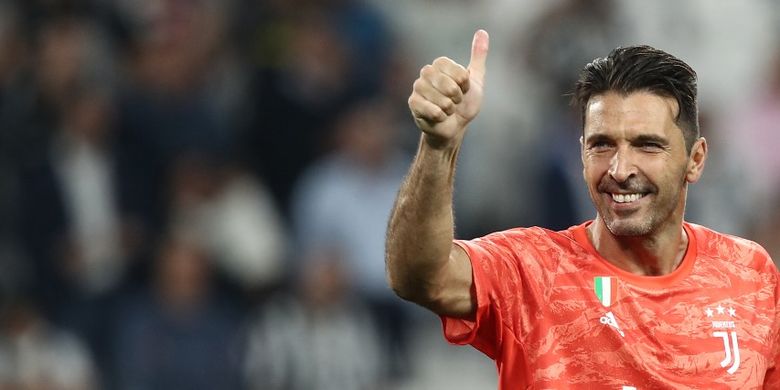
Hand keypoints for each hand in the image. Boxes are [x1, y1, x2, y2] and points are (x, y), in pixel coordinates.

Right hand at [408, 30, 488, 149]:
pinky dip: (441, 117)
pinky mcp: (413, 103)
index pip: (459, 73)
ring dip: (450, 109)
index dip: (465, 85)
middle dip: (458, 98)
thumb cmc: (464, 104)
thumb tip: (482, 32)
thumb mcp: (476, 80)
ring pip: (442, 100)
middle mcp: (426, 72)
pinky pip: (432, 110)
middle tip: (455, 101)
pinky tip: (439, 116)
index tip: (464, 89)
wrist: (454, 127)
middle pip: (449, 85)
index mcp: (440, 64)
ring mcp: (418, 87)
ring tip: (446, 109)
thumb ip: (478, 56)